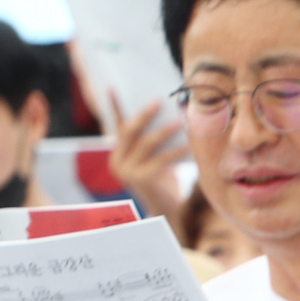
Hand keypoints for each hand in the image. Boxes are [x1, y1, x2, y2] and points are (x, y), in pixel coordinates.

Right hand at [108, 94, 188, 223]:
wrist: (166, 214)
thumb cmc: (163, 183)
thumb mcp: (153, 161)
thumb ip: (151, 143)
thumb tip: (166, 114)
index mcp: (117, 155)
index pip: (116, 127)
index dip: (114, 107)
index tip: (111, 87)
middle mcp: (117, 162)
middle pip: (129, 131)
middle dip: (144, 114)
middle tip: (158, 100)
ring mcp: (128, 172)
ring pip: (146, 143)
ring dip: (165, 130)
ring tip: (180, 120)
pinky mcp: (142, 180)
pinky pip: (161, 159)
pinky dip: (175, 150)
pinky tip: (188, 144)